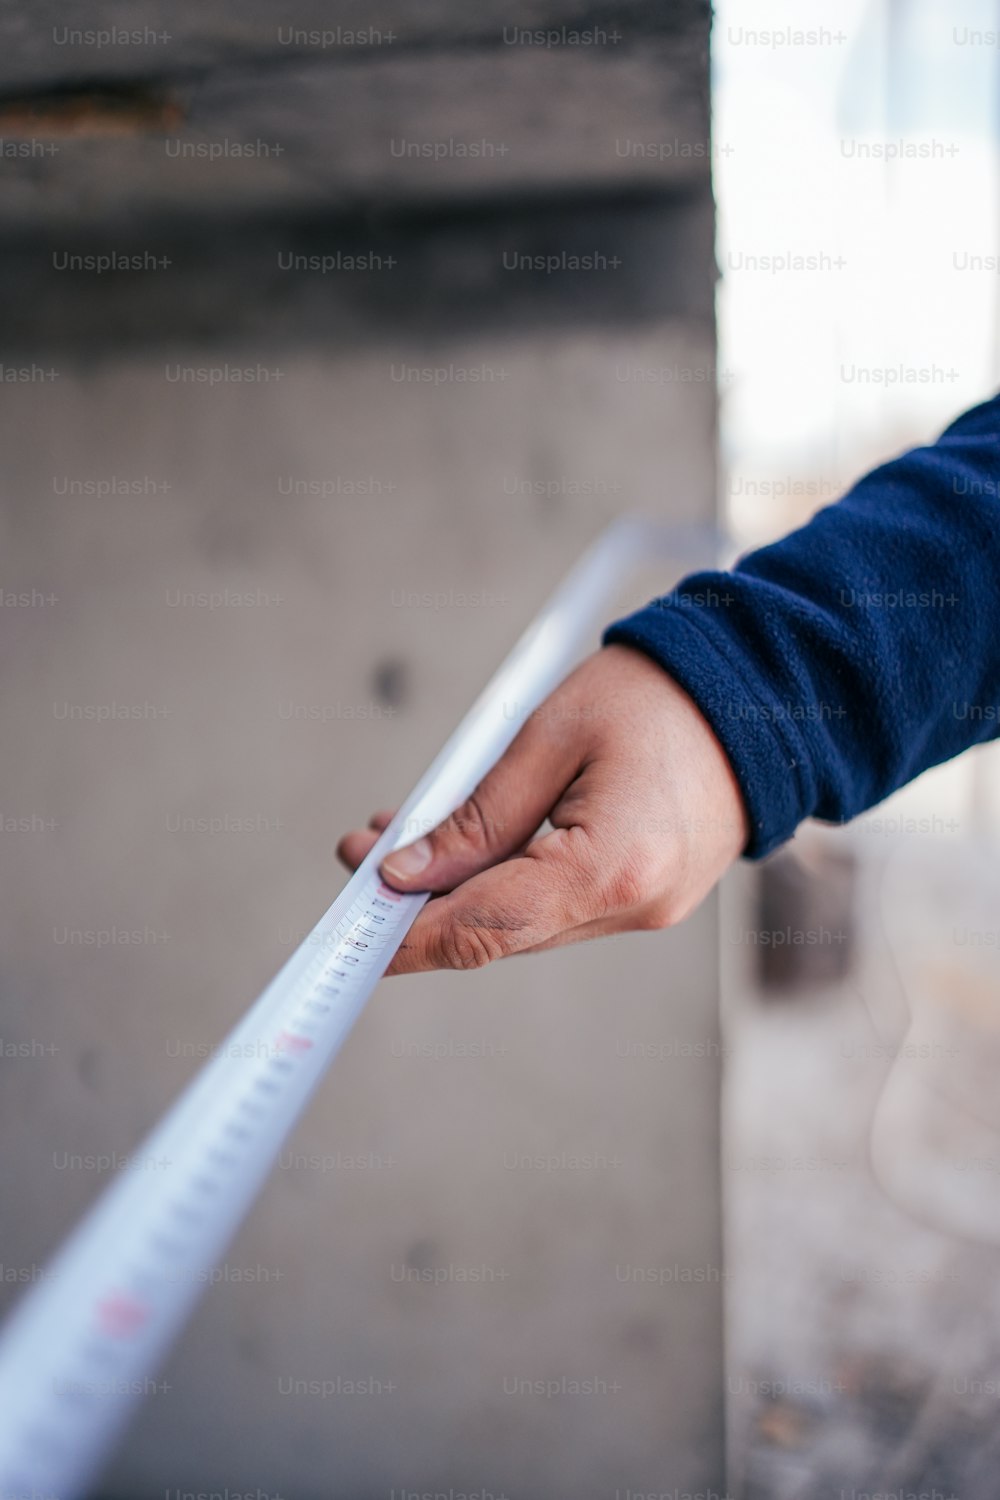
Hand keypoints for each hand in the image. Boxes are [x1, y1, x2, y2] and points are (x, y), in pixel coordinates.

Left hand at [336, 644, 748, 974]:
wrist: (762, 693)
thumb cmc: (661, 696)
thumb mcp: (550, 737)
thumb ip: (477, 817)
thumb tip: (405, 874)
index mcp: (612, 868)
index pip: (485, 926)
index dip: (408, 936)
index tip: (351, 936)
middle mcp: (634, 907)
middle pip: (500, 934)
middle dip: (422, 905)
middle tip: (361, 855)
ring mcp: (646, 910)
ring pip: (525, 925)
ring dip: (461, 891)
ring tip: (407, 837)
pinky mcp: (648, 899)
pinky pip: (559, 908)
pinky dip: (507, 884)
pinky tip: (472, 847)